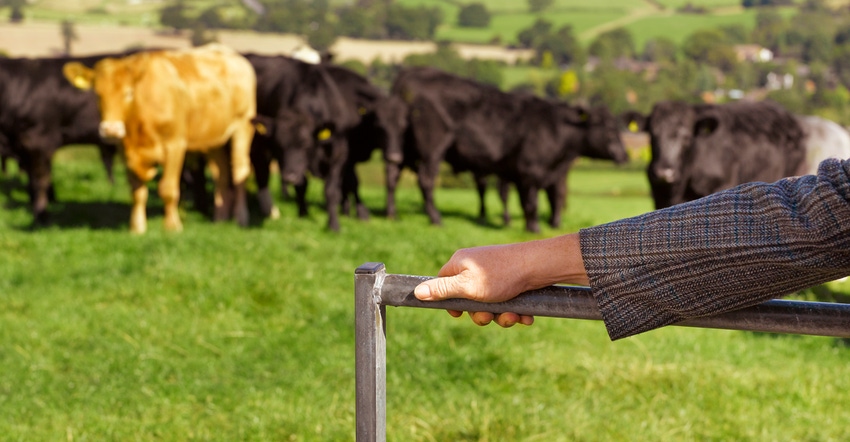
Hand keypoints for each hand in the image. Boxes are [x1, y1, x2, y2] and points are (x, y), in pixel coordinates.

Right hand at [414, 234, 588, 327]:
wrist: (540, 266)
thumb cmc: (501, 275)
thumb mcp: (467, 287)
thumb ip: (442, 290)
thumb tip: (416, 292)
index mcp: (460, 264)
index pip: (443, 284)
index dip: (450, 302)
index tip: (459, 314)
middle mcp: (475, 267)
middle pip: (468, 299)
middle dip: (482, 314)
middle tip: (490, 318)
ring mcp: (494, 273)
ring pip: (490, 303)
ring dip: (502, 316)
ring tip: (514, 317)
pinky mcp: (511, 279)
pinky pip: (506, 301)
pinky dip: (514, 310)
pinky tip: (525, 315)